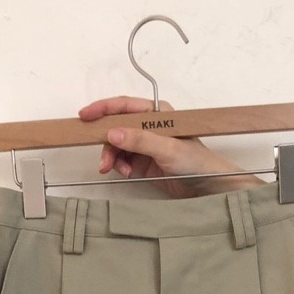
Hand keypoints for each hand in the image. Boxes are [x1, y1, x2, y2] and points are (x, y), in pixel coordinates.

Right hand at [78, 96, 262, 198]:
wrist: (208, 187)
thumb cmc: (195, 162)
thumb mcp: (167, 148)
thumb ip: (139, 140)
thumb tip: (112, 133)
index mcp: (156, 113)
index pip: (124, 106)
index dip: (103, 109)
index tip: (85, 116)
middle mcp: (148, 126)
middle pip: (116, 128)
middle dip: (106, 143)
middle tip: (102, 160)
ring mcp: (145, 145)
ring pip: (117, 146)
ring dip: (112, 157)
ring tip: (112, 170)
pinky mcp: (144, 163)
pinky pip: (123, 160)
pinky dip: (119, 166)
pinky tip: (123, 173)